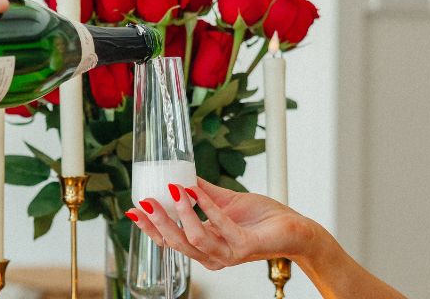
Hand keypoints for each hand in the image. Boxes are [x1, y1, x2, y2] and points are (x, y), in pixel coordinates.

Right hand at [125, 177, 316, 270]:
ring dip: (182, 213)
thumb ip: (203, 192)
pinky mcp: (245, 246)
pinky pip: (221, 227)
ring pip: (195, 239)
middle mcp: (213, 255)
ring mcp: (228, 253)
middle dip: (158, 221)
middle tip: (145, 200)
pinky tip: (197, 191)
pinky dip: (207, 207)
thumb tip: (181, 175)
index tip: (135, 208)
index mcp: (205, 246)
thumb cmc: (262, 218)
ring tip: (174, 190)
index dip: (151, 227)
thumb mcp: (225, 201)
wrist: (294, 228)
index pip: (170, 241)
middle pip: (176, 242)